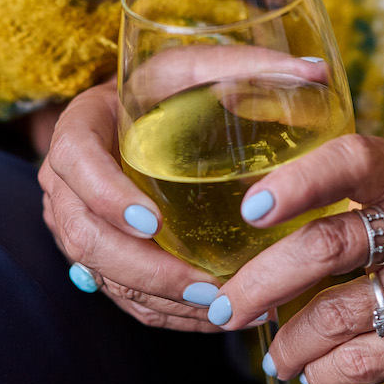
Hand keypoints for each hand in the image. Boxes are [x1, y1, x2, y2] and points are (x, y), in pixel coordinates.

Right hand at [38, 78, 222, 330]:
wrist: (130, 117)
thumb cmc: (161, 90)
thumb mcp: (193, 68)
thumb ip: (244, 66)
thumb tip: (316, 71)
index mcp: (79, 130)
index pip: (76, 162)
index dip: (106, 196)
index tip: (154, 223)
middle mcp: (67, 185)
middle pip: (84, 238)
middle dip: (145, 270)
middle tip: (204, 286)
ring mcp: (78, 226)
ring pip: (103, 276)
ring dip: (161, 299)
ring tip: (222, 307)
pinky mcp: (98, 258)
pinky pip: (122, 295)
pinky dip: (165, 312)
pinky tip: (212, 316)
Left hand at [205, 134, 383, 383]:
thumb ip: (356, 199)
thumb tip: (257, 229)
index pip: (354, 160)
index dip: (297, 181)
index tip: (250, 209)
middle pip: (328, 245)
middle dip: (261, 282)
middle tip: (227, 305)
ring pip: (339, 313)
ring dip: (290, 341)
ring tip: (275, 354)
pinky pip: (368, 360)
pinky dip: (327, 372)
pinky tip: (315, 372)